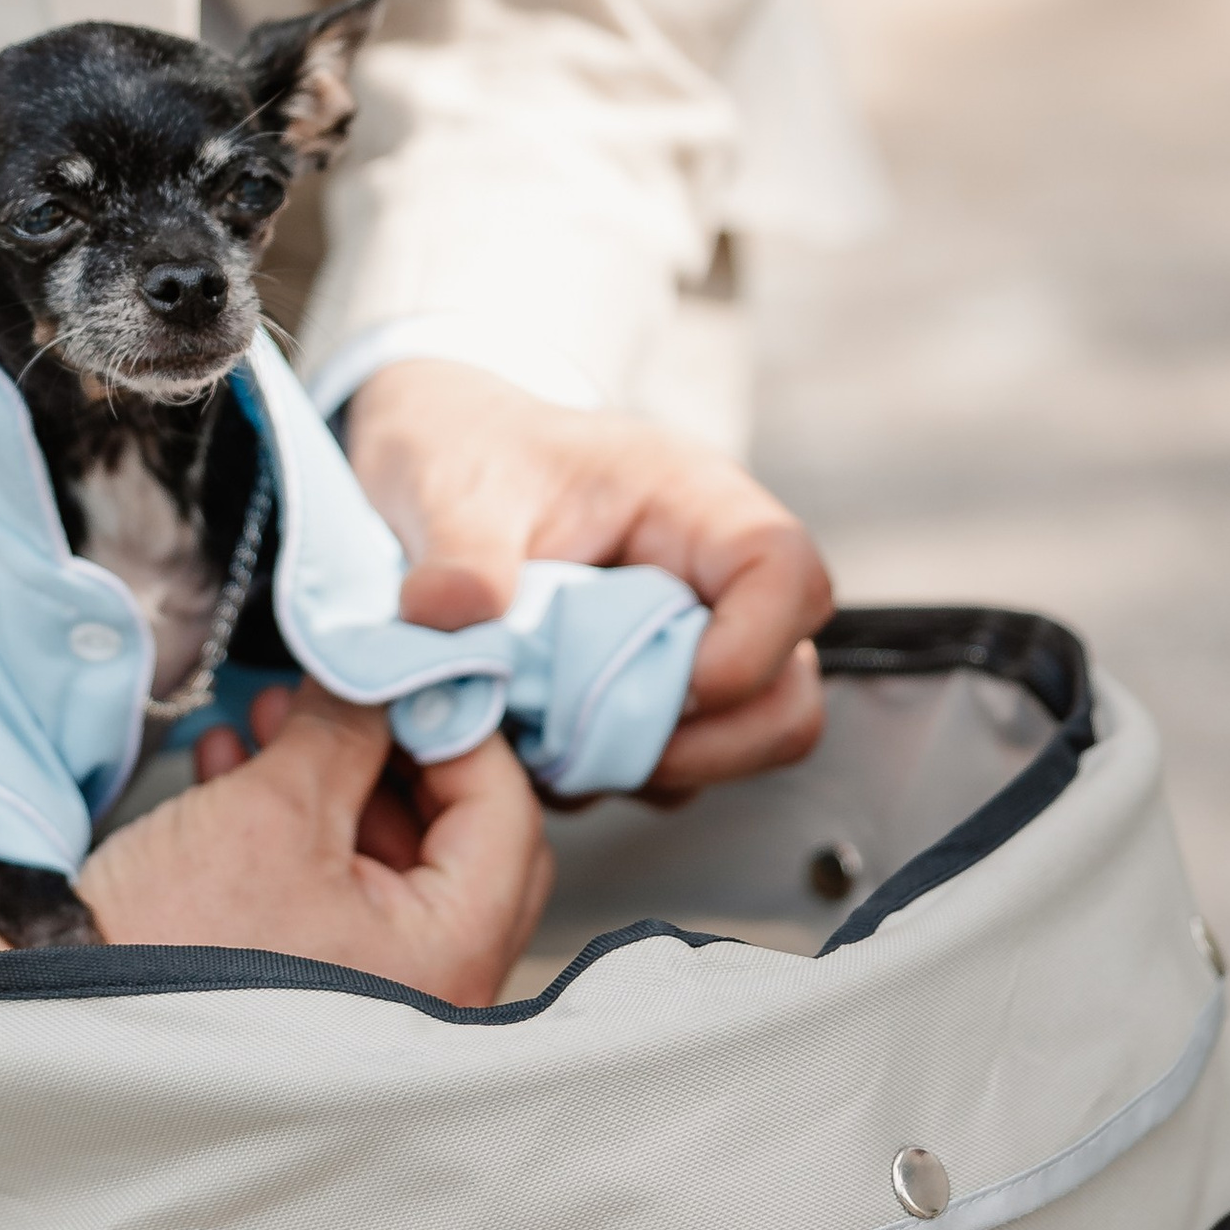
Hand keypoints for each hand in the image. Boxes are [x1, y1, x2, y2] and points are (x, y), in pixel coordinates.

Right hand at [74, 675, 548, 1001]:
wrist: (61, 1022)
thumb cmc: (175, 945)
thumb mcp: (274, 810)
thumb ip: (348, 729)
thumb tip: (383, 672)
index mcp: (450, 955)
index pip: (505, 810)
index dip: (454, 722)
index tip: (402, 669)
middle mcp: (433, 993)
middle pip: (454, 839)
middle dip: (391, 752)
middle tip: (344, 694)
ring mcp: (375, 1002)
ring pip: (386, 864)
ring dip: (333, 781)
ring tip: (270, 722)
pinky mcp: (313, 998)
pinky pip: (334, 896)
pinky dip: (298, 832)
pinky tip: (236, 774)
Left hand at [347, 359, 830, 796]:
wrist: (443, 468)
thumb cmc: (470, 453)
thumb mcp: (452, 489)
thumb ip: (459, 552)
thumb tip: (450, 613)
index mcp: (692, 504)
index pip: (786, 575)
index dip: (749, 649)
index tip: (669, 687)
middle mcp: (712, 579)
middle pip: (787, 688)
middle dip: (707, 743)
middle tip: (597, 741)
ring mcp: (691, 644)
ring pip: (738, 742)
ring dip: (653, 768)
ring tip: (551, 742)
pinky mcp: (653, 695)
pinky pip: (670, 767)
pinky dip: (611, 775)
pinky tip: (538, 747)